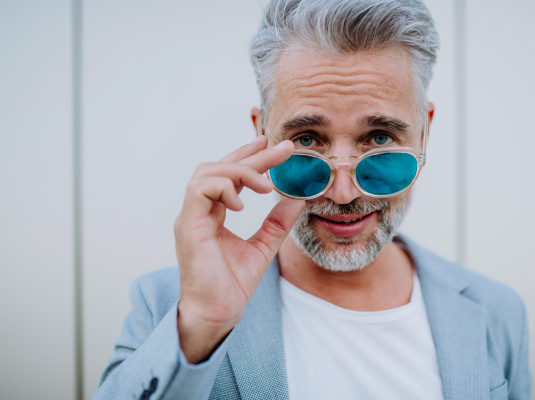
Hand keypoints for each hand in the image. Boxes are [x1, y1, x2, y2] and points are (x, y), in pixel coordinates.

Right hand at [174, 136, 304, 363]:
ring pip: (207, 173)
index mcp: (211, 215)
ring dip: (239, 171)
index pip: (228, 176)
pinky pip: (199, 190)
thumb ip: (276, 223)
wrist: (216, 314)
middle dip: (250, 155)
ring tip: (265, 184)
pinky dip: (224, 189)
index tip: (269, 144)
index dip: (247, 157)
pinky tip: (243, 203)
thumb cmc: (231, 286)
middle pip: (220, 168)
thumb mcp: (263, 247)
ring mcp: (190, 217)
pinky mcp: (188, 226)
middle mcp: (197, 211)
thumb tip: (296, 198)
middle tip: (280, 147)